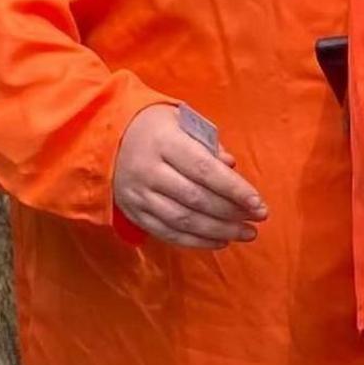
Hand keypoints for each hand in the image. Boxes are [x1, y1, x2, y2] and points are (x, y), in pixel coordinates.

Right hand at [113, 104, 265, 249]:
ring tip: (246, 234)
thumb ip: (208, 143)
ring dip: (218, 231)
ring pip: (182, 220)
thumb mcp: (182, 123)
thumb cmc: (156, 128)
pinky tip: (220, 241)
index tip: (258, 204)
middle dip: (231, 213)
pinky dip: (196, 241)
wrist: (105, 138)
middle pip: (196, 199)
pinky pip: (167, 233)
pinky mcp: (134, 213)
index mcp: (165, 142)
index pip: (204, 170)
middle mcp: (149, 171)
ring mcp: (139, 195)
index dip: (234, 189)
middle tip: (257, 220)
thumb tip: (231, 166)